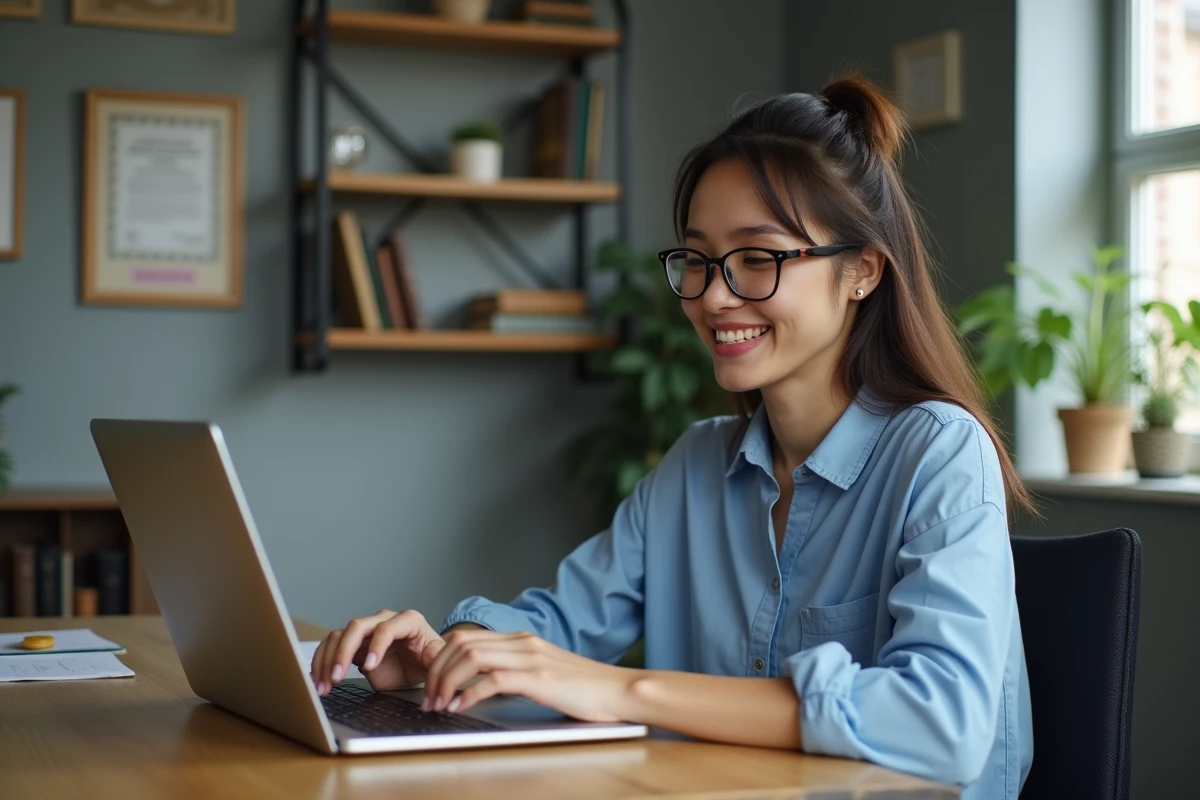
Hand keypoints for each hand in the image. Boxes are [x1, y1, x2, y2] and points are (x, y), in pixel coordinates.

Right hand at [310, 609, 445, 696]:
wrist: (418, 663)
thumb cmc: (427, 658)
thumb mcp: (435, 659)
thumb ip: (435, 657)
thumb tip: (435, 658)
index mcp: (408, 621)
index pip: (387, 628)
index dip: (376, 646)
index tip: (368, 668)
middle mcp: (383, 620)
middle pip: (357, 627)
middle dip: (344, 652)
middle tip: (337, 678)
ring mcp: (366, 630)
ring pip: (339, 635)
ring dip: (327, 660)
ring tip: (324, 686)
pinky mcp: (353, 644)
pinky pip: (331, 646)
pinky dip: (322, 662)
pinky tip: (318, 680)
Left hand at [423, 629, 635, 721]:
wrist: (619, 690)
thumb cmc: (583, 688)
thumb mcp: (542, 672)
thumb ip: (514, 671)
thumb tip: (480, 685)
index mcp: (520, 639)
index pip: (465, 638)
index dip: (440, 660)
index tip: (431, 686)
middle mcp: (522, 642)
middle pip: (461, 645)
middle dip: (436, 672)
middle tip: (429, 699)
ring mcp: (531, 658)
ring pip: (471, 658)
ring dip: (447, 682)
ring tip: (440, 705)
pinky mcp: (539, 678)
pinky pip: (493, 680)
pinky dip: (470, 693)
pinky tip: (461, 707)